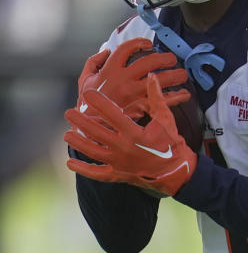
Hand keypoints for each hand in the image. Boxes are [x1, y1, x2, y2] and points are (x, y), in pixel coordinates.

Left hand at [64, 74, 197, 196]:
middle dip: (81, 122)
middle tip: (69, 112)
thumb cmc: (171, 143)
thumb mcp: (166, 119)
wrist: (176, 171)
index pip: (112, 114)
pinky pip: (96, 173)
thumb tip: (152, 76)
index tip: (88, 94)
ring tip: (67, 135)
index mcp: (134, 133)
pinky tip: (71, 163)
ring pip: (92, 152)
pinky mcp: (118, 175)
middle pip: (97, 133)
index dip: (99, 103)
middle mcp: (123, 148)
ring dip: (78, 143)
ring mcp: (118, 163)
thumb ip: (156, 98)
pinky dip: (83, 169)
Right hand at [78, 38, 190, 120]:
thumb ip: (94, 63)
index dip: (138, 43)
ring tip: (183, 74)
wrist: (91, 127)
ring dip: (175, 75)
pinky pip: (162, 100)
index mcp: (110, 71)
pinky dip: (176, 97)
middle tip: (172, 59)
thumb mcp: (85, 80)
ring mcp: (133, 94)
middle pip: (149, 62)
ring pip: (161, 80)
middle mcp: (123, 80)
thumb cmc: (88, 103)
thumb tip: (107, 50)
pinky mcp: (140, 107)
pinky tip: (184, 94)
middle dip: (165, 58)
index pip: (126, 49)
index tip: (149, 45)